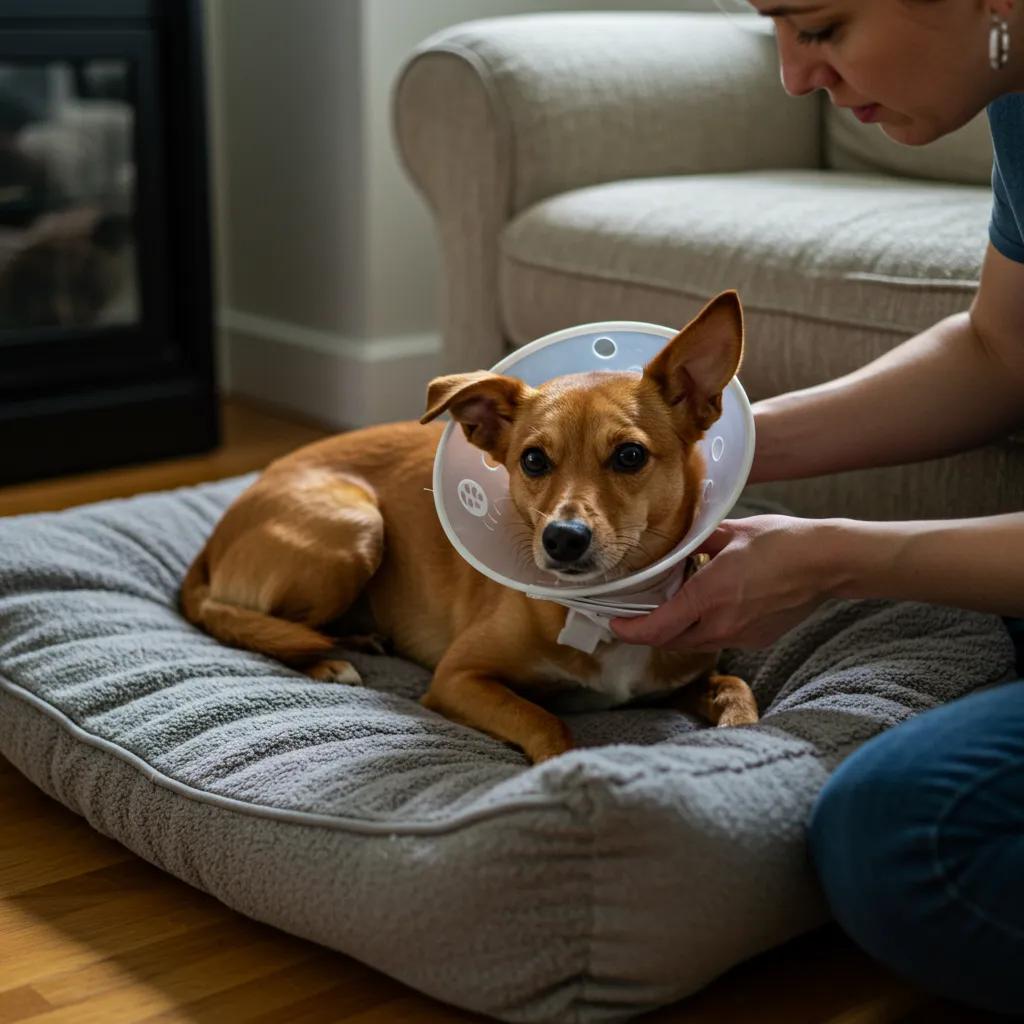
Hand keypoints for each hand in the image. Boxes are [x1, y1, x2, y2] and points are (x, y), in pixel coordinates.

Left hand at [611, 515, 845, 650]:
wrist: (828, 563)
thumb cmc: (781, 542)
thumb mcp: (730, 532)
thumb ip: (696, 541)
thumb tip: (676, 543)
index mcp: (708, 596)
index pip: (655, 628)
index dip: (628, 630)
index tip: (614, 623)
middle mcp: (720, 623)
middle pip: (669, 640)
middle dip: (648, 632)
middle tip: (633, 615)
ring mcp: (740, 636)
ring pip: (692, 643)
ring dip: (675, 631)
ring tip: (669, 608)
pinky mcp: (755, 639)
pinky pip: (717, 639)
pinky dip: (702, 628)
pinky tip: (707, 607)